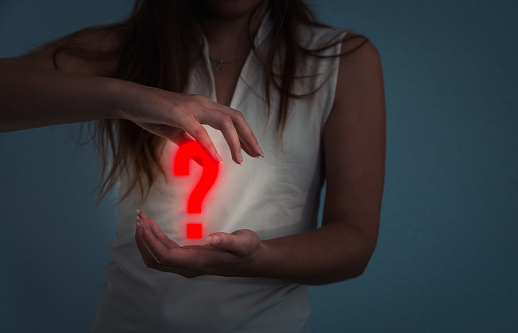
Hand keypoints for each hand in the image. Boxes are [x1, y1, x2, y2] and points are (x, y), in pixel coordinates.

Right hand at [116, 83, 263, 164]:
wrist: (130, 101)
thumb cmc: (154, 114)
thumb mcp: (177, 135)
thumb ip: (192, 147)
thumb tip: (205, 162)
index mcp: (204, 107)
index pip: (232, 119)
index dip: (246, 134)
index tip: (253, 151)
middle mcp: (203, 103)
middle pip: (235, 117)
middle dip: (249, 137)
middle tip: (258, 155)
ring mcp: (192, 107)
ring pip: (224, 122)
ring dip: (235, 142)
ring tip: (239, 161)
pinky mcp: (179, 113)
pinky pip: (199, 131)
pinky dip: (210, 146)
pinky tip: (216, 159)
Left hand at [135, 211, 262, 277]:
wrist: (254, 260)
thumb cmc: (248, 250)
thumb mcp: (242, 242)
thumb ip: (227, 241)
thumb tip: (212, 239)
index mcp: (198, 262)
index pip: (164, 256)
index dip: (150, 241)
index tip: (143, 223)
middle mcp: (189, 267)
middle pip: (155, 259)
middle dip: (143, 239)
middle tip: (139, 217)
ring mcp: (187, 266)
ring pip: (157, 259)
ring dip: (146, 241)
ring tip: (143, 221)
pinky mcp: (188, 261)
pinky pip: (164, 255)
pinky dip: (155, 242)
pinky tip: (154, 229)